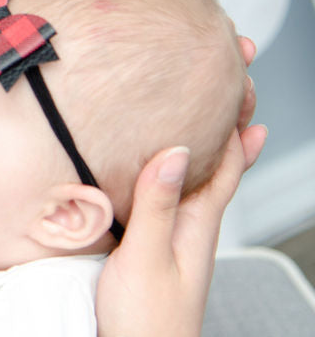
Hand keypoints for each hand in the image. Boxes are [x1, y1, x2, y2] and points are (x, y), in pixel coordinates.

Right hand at [95, 36, 265, 336]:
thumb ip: (159, 205)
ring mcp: (180, 235)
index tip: (241, 78)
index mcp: (198, 224)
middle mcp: (195, 225)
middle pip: (223, 162)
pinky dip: (181, 168)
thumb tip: (177, 150)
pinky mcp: (158, 245)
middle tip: (238, 77)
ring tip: (215, 107)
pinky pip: (176, 195)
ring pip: (201, 176)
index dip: (238, 119)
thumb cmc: (148, 322)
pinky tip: (169, 163)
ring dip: (210, 139)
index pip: (230, 161)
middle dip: (233, 119)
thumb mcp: (148, 257)